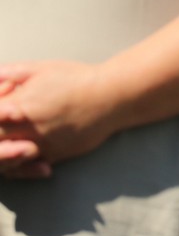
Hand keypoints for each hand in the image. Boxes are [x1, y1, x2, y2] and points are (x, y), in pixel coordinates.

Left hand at [0, 60, 118, 173]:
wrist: (111, 96)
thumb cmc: (79, 80)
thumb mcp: (43, 68)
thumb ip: (13, 72)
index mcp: (21, 105)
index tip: (3, 111)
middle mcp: (28, 128)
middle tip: (5, 130)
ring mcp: (41, 143)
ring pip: (9, 158)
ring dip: (6, 153)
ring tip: (10, 145)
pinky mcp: (55, 154)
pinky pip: (29, 167)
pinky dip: (22, 165)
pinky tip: (25, 154)